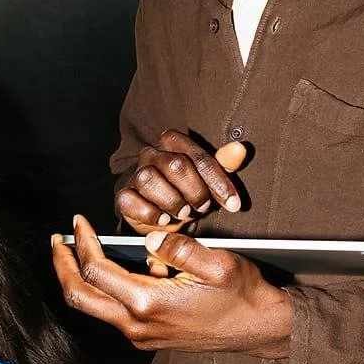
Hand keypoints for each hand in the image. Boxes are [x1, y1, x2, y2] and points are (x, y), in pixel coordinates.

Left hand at [52, 216, 292, 357]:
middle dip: (62, 266)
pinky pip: (114, 312)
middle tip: (57, 240)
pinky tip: (118, 266)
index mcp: (149, 303)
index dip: (82, 243)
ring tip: (78, 250)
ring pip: (94, 307)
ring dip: (80, 278)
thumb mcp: (218, 262)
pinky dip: (104, 288)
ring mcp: (141, 335)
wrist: (259, 328)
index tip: (77, 221)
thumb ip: (179, 247)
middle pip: (80, 297)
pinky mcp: (148, 336)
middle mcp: (137, 324)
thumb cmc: (242, 294)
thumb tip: (149, 238)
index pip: (96, 271)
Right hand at [116, 132, 245, 237]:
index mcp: (173, 143)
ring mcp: (135, 174)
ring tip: (183, 213)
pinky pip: (131, 200)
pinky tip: (164, 220)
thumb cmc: (187, 191)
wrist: (161, 213)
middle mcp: (152, 154)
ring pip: (150, 179)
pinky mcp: (123, 195)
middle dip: (195, 191)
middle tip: (203, 208)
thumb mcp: (208, 178)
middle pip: (175, 165)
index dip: (219, 183)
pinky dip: (150, 213)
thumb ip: (224, 163)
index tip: (233, 205)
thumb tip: (240, 148)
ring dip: (173, 201)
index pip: (200, 158)